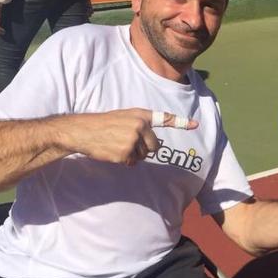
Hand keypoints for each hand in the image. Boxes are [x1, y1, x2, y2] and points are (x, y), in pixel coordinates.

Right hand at [67, 108, 198, 165]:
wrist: (82, 131)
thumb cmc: (103, 125)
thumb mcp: (123, 117)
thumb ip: (140, 126)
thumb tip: (156, 145)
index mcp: (139, 115)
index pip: (163, 118)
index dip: (181, 122)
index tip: (196, 124)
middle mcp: (139, 125)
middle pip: (155, 146)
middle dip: (144, 149)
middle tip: (127, 143)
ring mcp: (133, 139)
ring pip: (144, 155)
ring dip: (133, 155)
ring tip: (117, 145)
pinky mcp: (126, 151)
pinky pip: (132, 162)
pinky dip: (124, 160)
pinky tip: (113, 152)